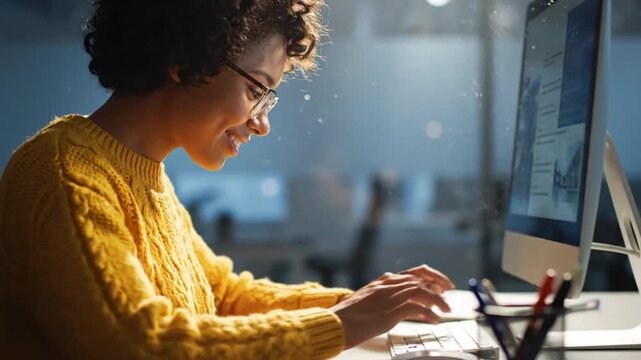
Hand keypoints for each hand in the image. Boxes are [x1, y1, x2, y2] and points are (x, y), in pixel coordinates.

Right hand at [330, 264, 454, 348]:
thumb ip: (384, 299)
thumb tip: (404, 307)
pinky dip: (429, 314)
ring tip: (445, 309)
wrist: (335, 323)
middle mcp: (388, 284)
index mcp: (382, 281)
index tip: (440, 283)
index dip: (430, 276)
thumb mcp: (367, 302)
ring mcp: (390, 296)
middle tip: (448, 293)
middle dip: (438, 284)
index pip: (413, 273)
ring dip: (437, 300)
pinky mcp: (391, 310)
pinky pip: (417, 308)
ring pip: (423, 290)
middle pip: (421, 278)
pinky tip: (434, 320)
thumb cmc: (347, 317)